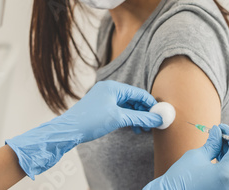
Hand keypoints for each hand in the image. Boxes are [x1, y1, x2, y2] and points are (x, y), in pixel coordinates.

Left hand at [6, 81, 162, 178]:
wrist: (68, 130)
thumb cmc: (91, 121)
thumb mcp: (119, 119)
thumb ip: (140, 118)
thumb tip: (157, 119)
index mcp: (113, 87)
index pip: (139, 93)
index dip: (151, 105)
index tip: (160, 115)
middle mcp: (109, 89)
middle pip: (134, 99)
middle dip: (144, 112)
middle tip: (151, 125)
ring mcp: (104, 98)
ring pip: (127, 106)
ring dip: (136, 117)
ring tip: (141, 130)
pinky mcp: (100, 107)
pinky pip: (119, 110)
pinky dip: (127, 118)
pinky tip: (131, 128)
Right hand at [143, 124, 228, 189]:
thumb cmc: (181, 176)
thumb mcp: (198, 155)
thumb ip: (213, 143)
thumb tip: (218, 132)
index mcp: (228, 173)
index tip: (222, 128)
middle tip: (218, 134)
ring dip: (227, 154)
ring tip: (215, 144)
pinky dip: (225, 165)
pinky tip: (216, 156)